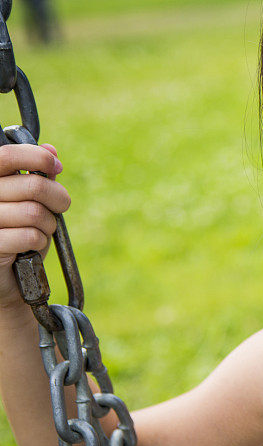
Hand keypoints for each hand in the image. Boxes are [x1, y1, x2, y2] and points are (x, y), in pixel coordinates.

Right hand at [0, 143, 68, 307]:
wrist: (4, 280)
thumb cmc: (16, 236)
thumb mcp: (29, 202)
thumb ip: (36, 176)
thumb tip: (51, 150)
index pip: (6, 156)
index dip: (37, 157)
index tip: (57, 166)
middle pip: (31, 185)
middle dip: (57, 198)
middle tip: (60, 208)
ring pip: (34, 212)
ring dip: (48, 224)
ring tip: (41, 231)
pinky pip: (29, 236)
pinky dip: (39, 242)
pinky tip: (31, 247)